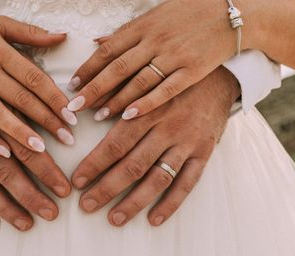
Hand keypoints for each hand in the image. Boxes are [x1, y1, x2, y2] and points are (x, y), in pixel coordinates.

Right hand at [0, 11, 76, 156]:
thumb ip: (31, 33)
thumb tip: (63, 36)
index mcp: (0, 51)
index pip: (34, 77)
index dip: (55, 97)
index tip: (73, 114)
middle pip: (20, 98)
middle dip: (46, 119)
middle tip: (68, 137)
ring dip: (20, 133)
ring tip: (41, 150)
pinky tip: (4, 153)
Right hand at [0, 107, 71, 230]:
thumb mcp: (17, 82)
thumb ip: (40, 101)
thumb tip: (70, 114)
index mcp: (2, 113)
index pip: (29, 147)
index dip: (48, 169)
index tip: (65, 189)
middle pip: (7, 169)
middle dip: (31, 194)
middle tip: (52, 212)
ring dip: (5, 205)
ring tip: (27, 223)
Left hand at [67, 0, 235, 119]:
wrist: (230, 14)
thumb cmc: (189, 14)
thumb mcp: (156, 14)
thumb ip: (127, 31)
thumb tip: (97, 41)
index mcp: (144, 25)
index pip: (108, 49)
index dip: (88, 68)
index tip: (71, 85)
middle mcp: (155, 40)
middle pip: (118, 68)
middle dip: (94, 89)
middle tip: (74, 107)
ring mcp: (174, 56)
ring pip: (138, 82)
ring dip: (115, 100)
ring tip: (97, 116)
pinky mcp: (192, 70)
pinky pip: (165, 90)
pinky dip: (146, 103)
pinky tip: (129, 115)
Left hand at [70, 66, 239, 226]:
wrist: (217, 75)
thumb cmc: (170, 77)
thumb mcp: (144, 80)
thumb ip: (118, 94)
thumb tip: (88, 107)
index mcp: (146, 108)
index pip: (116, 142)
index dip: (94, 163)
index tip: (77, 181)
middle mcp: (166, 126)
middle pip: (133, 164)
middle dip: (107, 188)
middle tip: (86, 205)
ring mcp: (186, 141)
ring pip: (158, 178)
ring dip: (134, 202)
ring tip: (115, 218)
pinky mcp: (204, 151)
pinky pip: (188, 182)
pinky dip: (171, 203)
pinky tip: (154, 219)